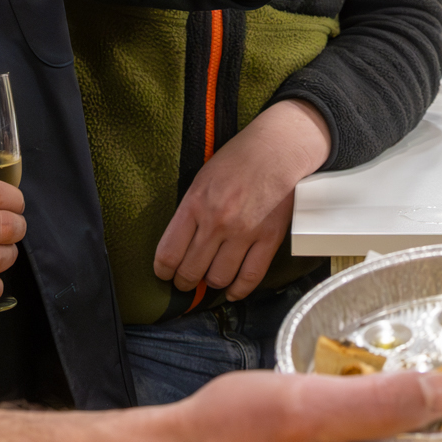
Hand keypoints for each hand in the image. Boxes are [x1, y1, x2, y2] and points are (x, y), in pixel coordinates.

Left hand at [153, 101, 329, 300]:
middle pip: (191, 271)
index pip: (168, 253)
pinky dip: (239, 290)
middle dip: (184, 282)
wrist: (278, 149)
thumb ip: (190, 211)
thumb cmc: (238, 160)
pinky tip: (233, 291)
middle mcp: (217, 222)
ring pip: (218, 278)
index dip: (163, 271)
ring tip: (210, 279)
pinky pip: (250, 276)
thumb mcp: (202, 179)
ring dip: (211, 284)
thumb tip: (180, 244)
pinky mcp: (269, 239)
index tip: (165, 273)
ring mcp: (244, 232)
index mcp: (195, 204)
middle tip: (186, 281)